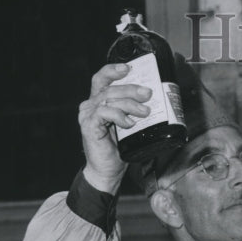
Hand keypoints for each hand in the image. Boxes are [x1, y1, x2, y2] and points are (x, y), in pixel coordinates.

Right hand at [77, 63, 152, 193]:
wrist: (107, 172)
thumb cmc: (118, 149)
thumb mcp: (128, 125)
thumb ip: (133, 111)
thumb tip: (153, 101)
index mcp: (98, 102)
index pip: (102, 79)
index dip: (113, 70)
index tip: (130, 68)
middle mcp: (90, 106)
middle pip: (109, 88)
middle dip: (131, 88)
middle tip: (147, 94)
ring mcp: (88, 115)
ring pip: (109, 99)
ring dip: (130, 103)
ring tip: (144, 111)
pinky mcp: (89, 126)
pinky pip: (104, 113)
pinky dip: (119, 116)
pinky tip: (129, 123)